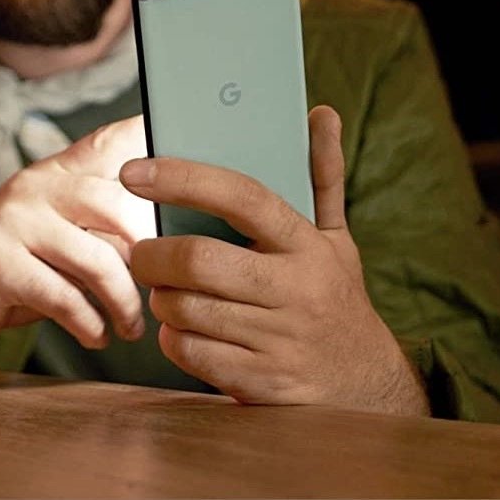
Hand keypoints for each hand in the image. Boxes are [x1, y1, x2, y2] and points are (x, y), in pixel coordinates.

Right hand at [0, 115, 155, 354]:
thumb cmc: (18, 270)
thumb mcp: (62, 238)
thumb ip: (105, 230)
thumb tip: (170, 244)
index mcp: (57, 173)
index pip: (109, 142)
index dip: (149, 135)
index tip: (185, 137)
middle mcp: (36, 185)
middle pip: (117, 204)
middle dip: (148, 254)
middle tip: (160, 289)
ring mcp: (13, 220)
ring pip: (96, 258)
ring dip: (123, 302)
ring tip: (130, 327)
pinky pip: (62, 296)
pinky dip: (88, 323)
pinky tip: (96, 335)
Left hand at [120, 106, 427, 414]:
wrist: (365, 385)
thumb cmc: (334, 297)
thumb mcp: (336, 239)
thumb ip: (322, 176)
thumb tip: (320, 114)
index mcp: (308, 245)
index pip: (242, 197)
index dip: (183, 179)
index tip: (134, 171)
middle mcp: (295, 290)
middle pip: (198, 260)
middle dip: (153, 255)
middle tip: (143, 254)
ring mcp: (278, 340)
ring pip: (184, 308)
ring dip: (161, 298)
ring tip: (169, 292)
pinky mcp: (260, 381)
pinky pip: (188, 352)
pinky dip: (174, 338)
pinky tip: (186, 329)